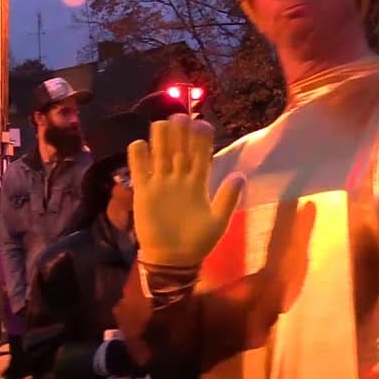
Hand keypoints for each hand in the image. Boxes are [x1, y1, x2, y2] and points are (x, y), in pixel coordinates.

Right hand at [128, 114, 244, 266]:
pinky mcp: (143, 190)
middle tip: (180, 118)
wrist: (173, 260)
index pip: (201, 151)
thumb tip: (240, 175)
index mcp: (199, 181)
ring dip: (160, 136)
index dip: (201, 136)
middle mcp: (179, 176)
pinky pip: (138, 166)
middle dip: (180, 129)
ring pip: (160, 150)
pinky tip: (141, 148)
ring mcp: (160, 182)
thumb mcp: (218, 222)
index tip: (201, 124)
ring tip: (162, 127)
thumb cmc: (198, 242)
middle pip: (180, 145)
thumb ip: (228, 198)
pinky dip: (138, 153)